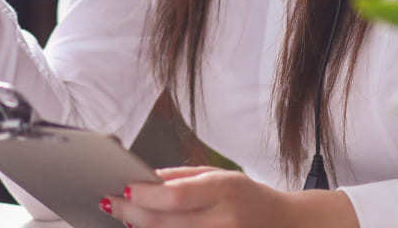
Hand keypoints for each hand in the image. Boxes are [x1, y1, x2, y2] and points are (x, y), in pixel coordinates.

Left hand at [102, 167, 357, 227]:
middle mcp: (224, 220)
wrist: (287, 225)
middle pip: (166, 223)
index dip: (145, 195)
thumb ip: (181, 177)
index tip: (122, 188)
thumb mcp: (221, 174)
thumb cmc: (249, 196)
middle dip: (132, 214)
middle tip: (110, 203)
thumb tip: (144, 179)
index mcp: (225, 190)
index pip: (176, 196)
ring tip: (125, 217)